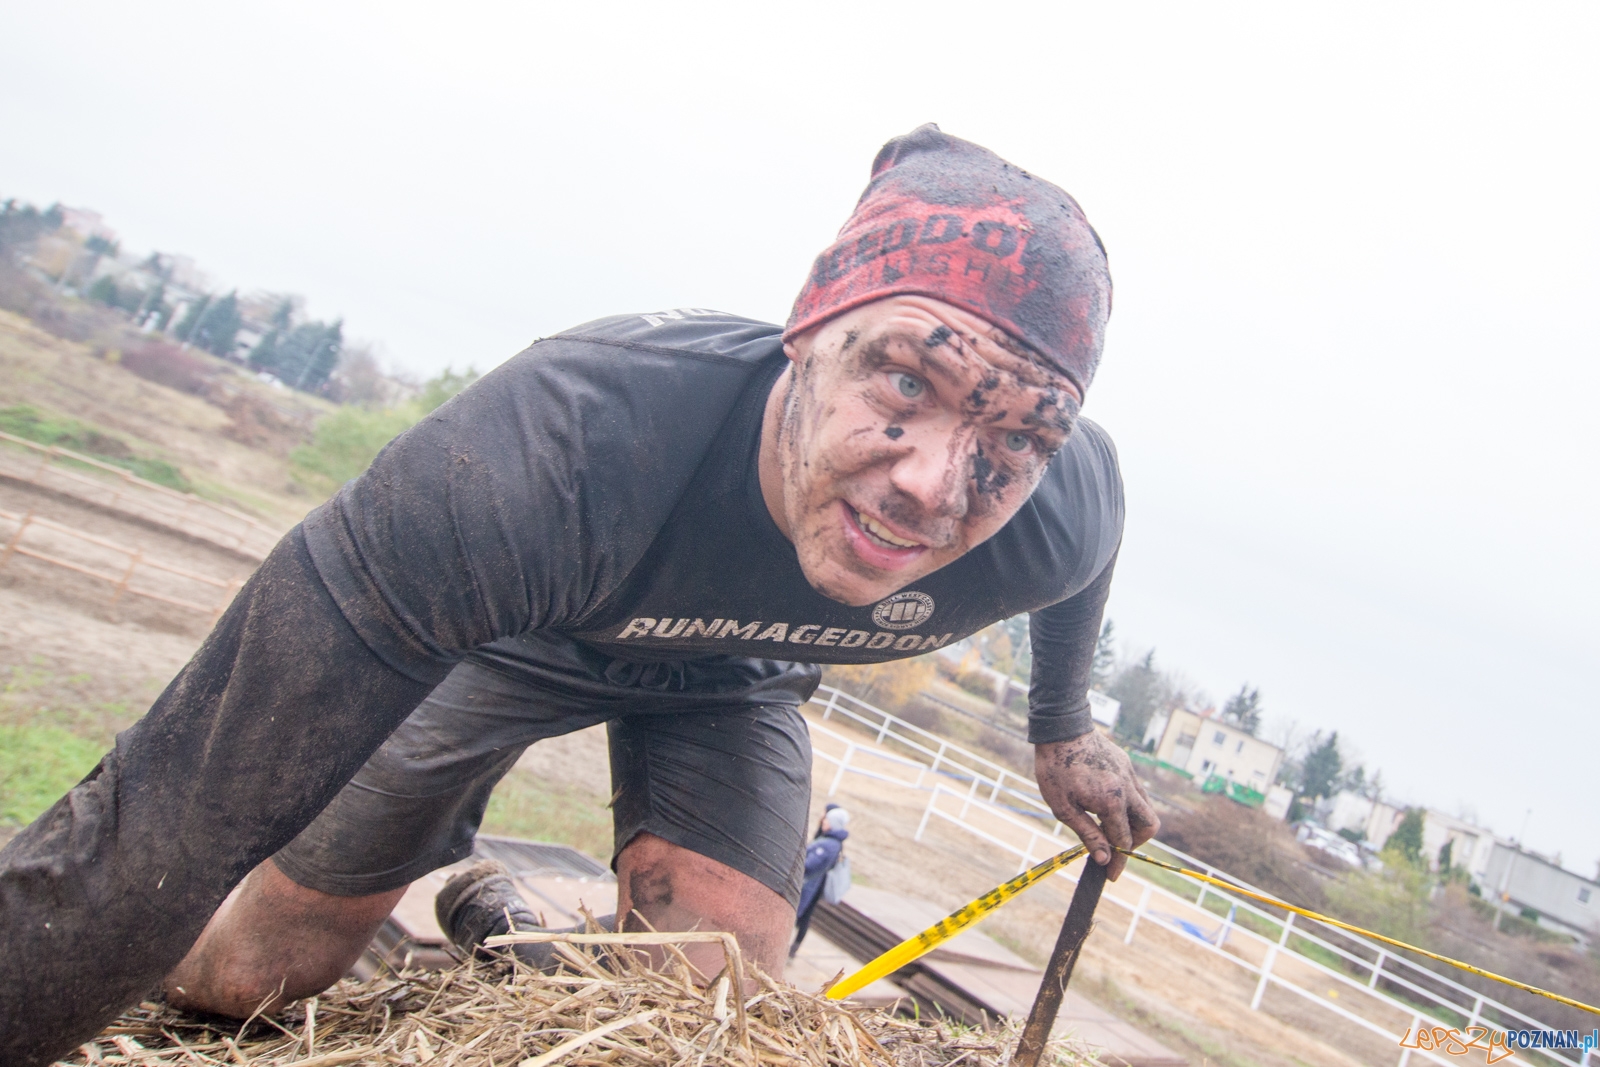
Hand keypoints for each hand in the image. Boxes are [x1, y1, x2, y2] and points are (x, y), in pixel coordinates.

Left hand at [1035, 730, 1158, 879]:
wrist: (1061, 728)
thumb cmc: (1055, 768)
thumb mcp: (1063, 807)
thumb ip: (1087, 833)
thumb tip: (1105, 858)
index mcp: (1111, 802)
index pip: (1123, 842)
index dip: (1119, 862)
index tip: (1112, 877)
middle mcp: (1127, 789)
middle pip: (1149, 826)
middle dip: (1136, 843)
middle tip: (1115, 847)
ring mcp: (1130, 775)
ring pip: (1147, 808)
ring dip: (1133, 823)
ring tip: (1109, 826)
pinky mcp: (1127, 765)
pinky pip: (1137, 791)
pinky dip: (1129, 805)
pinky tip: (1106, 804)